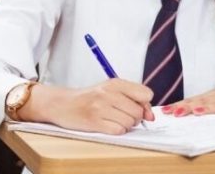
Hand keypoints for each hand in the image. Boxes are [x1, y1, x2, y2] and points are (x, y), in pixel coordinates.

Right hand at [21, 79, 154, 134]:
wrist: (63, 103)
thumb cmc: (91, 97)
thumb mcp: (112, 90)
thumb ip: (133, 98)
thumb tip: (150, 116)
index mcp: (116, 83)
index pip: (146, 94)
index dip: (145, 104)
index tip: (138, 107)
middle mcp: (109, 93)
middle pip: (138, 111)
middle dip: (135, 117)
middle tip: (123, 115)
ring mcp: (100, 108)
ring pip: (129, 122)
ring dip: (125, 125)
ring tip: (114, 120)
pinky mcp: (94, 122)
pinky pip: (118, 131)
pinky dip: (116, 131)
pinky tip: (108, 125)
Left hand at [162, 75, 214, 116]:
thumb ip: (205, 107)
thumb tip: (186, 113)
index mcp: (212, 97)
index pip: (192, 101)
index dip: (179, 106)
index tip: (165, 112)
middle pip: (202, 102)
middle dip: (188, 107)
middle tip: (175, 113)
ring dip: (207, 108)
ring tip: (197, 112)